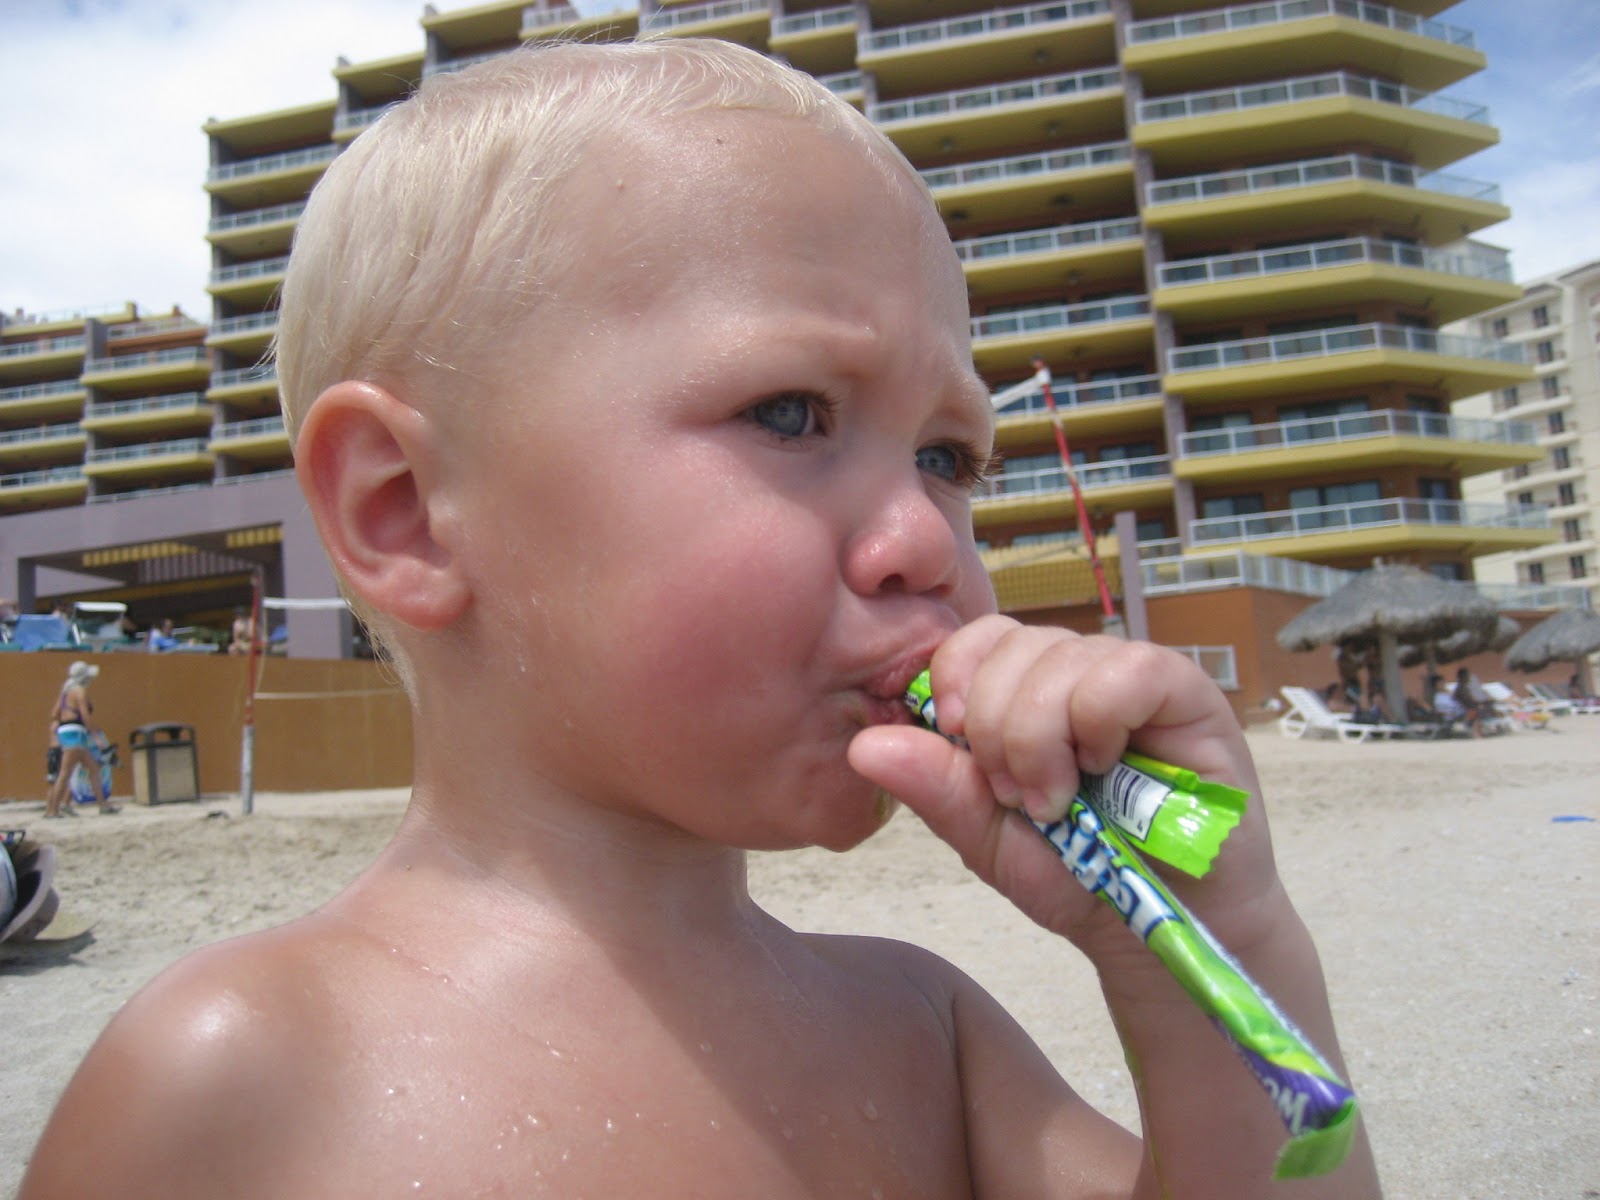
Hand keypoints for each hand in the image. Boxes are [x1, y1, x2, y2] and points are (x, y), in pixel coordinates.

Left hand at [849, 616, 1274, 964]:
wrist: (1158, 929)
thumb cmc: (1080, 877)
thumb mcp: (988, 839)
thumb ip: (935, 788)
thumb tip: (864, 746)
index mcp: (1024, 691)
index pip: (975, 637)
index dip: (954, 677)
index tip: (956, 740)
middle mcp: (1077, 670)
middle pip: (1011, 643)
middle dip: (994, 726)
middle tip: (1016, 798)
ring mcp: (1132, 676)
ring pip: (1062, 656)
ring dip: (1041, 737)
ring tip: (1057, 801)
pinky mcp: (1187, 694)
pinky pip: (1130, 670)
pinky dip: (1100, 720)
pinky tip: (1104, 769)